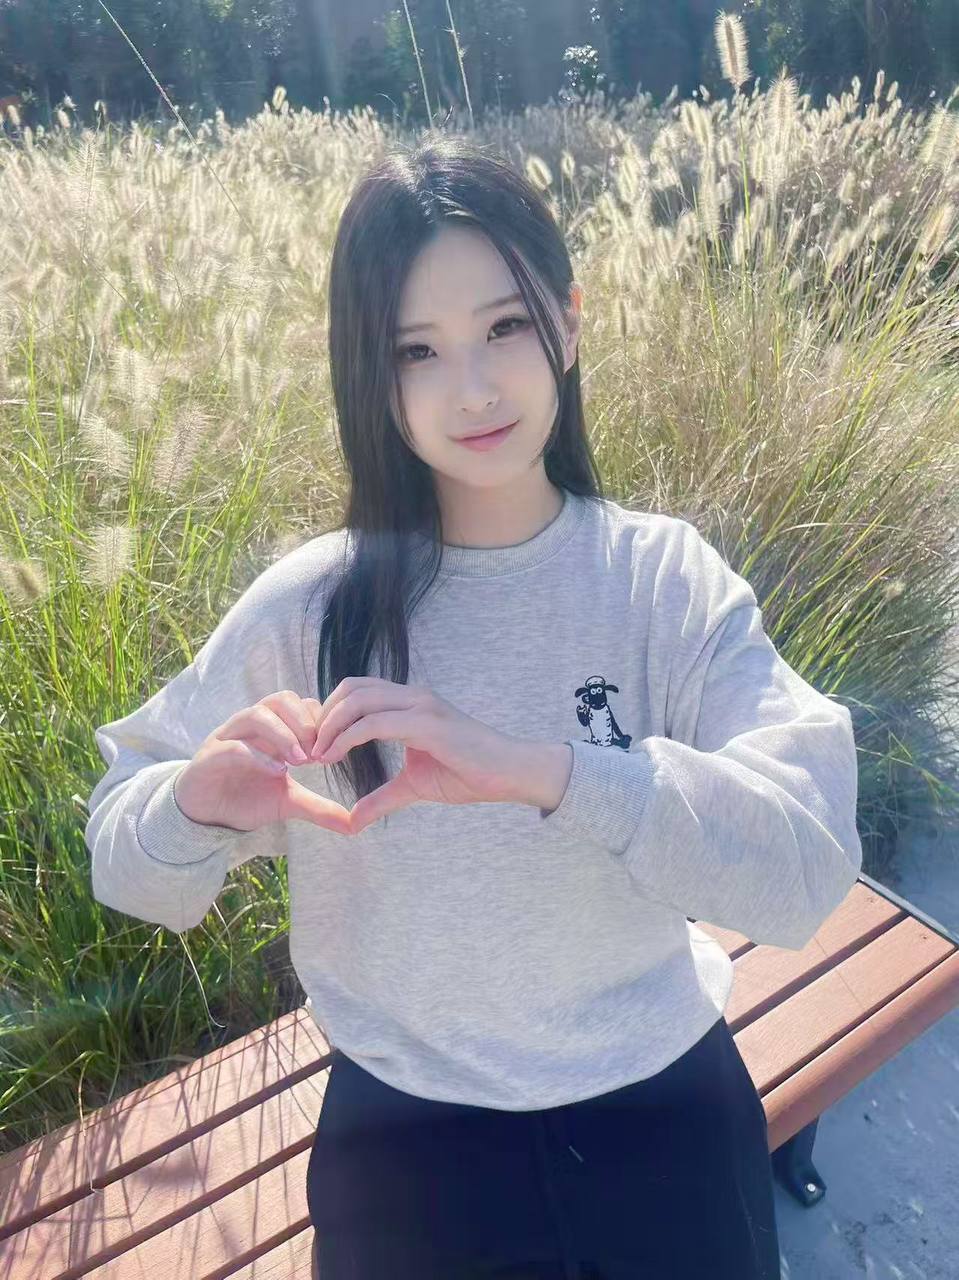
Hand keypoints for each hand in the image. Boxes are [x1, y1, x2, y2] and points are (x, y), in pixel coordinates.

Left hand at [310, 677, 526, 833]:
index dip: (331, 712)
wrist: (508, 773)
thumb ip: (383, 797)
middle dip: (323, 716)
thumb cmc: (469, 773)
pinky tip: (335, 756)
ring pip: (358, 700)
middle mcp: (413, 696)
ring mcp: (420, 706)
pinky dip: (347, 738)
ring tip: (318, 754)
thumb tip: (354, 821)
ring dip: (330, 726)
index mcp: (410, 704)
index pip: (358, 690)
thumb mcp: (415, 786)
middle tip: (310, 749)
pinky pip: (374, 723)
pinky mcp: (425, 723)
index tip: (317, 744)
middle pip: (351, 688)